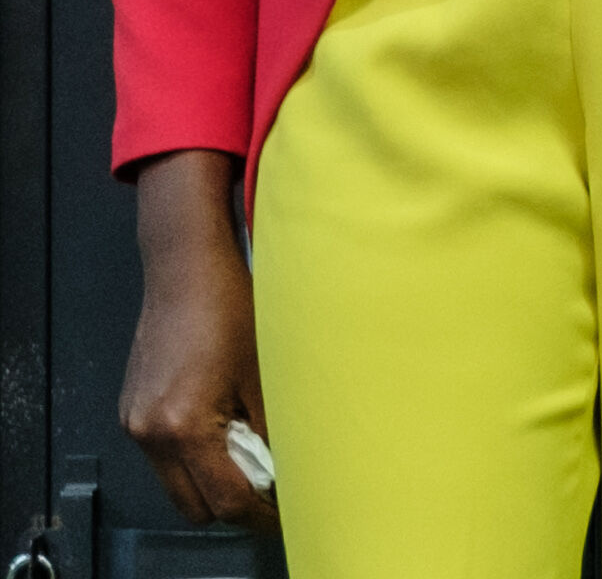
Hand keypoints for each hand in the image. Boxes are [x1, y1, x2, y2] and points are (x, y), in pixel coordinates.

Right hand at [121, 150, 275, 530]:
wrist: (185, 269)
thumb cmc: (228, 307)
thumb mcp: (264, 371)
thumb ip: (272, 428)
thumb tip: (287, 468)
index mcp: (184, 427)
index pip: (225, 499)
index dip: (261, 514)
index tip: (287, 513)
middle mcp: (150, 432)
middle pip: (194, 505)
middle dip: (234, 504)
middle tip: (273, 489)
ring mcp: (135, 423)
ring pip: (176, 484)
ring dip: (213, 480)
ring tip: (254, 452)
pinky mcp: (132, 411)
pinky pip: (164, 456)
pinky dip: (195, 456)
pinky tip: (227, 429)